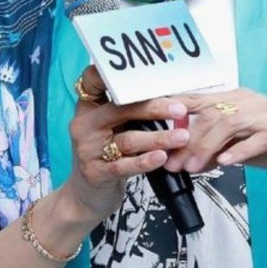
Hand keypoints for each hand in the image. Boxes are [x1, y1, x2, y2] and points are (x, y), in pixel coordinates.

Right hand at [62, 66, 190, 225]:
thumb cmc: (105, 154)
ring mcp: (88, 149)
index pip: (94, 81)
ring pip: (127, 139)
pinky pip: (124, 165)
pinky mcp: (96, 173)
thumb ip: (131, 111)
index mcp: (88, 108)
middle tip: (181, 109)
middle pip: (120, 109)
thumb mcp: (112, 128)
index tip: (146, 72)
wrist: (84, 195)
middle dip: (154, 107)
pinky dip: (145, 161)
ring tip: (182, 136)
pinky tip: (162, 158)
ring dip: (158, 137)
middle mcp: (85, 125)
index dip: (115, 73)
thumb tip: (170, 93)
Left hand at [165, 88, 266, 199]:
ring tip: (193, 167)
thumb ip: (213, 149)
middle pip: (210, 113)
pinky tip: (225, 163)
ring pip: (228, 124)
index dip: (175, 106)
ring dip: (207, 146)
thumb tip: (184, 161)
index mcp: (236, 100)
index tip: (152, 118)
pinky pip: (255, 140)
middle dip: (188, 139)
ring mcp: (265, 116)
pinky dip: (238, 151)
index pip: (199, 99)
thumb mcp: (239, 147)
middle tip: (172, 163)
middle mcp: (248, 102)